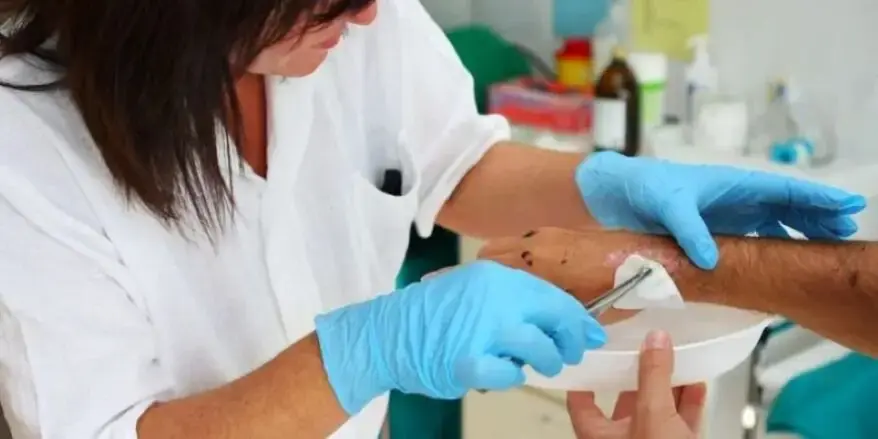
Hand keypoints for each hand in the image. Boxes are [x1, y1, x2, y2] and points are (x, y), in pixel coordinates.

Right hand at [315, 261, 606, 414]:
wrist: (386, 332)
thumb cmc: (430, 314)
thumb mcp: (473, 290)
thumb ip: (512, 300)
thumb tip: (559, 319)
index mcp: (497, 277)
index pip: (553, 297)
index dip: (578, 319)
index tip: (591, 333)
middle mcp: (494, 298)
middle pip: (554, 321)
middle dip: (568, 343)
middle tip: (567, 354)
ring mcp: (482, 330)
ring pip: (539, 350)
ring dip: (544, 362)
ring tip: (535, 366)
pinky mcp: (468, 361)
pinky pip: (508, 376)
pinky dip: (510, 378)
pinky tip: (500, 373)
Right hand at [477, 227, 687, 323]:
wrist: (651, 259)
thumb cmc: (615, 289)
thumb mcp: (577, 310)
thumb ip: (549, 315)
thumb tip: (533, 328)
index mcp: (535, 260)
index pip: (490, 264)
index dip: (485, 284)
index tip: (486, 300)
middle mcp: (536, 241)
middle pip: (495, 252)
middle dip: (492, 272)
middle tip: (498, 295)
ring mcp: (550, 233)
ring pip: (515, 248)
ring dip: (511, 265)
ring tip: (519, 289)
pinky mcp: (565, 232)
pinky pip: (532, 245)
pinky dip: (528, 259)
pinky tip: (543, 279)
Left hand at [567, 330, 706, 438]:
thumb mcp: (654, 415)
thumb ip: (653, 376)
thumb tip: (655, 338)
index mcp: (597, 436)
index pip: (580, 398)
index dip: (586, 373)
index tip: (596, 348)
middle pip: (624, 400)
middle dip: (639, 373)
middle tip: (646, 344)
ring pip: (656, 410)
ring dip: (668, 384)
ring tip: (678, 356)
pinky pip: (680, 422)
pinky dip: (689, 403)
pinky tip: (699, 382)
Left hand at [576, 151, 865, 268]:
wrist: (613, 193)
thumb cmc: (642, 187)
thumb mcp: (667, 205)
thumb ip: (689, 230)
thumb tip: (711, 261)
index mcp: (732, 183)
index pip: (784, 189)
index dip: (817, 197)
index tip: (849, 205)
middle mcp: (736, 198)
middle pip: (788, 206)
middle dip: (819, 216)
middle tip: (847, 233)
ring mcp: (727, 214)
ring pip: (776, 221)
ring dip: (801, 231)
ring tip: (827, 245)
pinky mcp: (713, 230)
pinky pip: (754, 237)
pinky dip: (774, 245)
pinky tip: (785, 260)